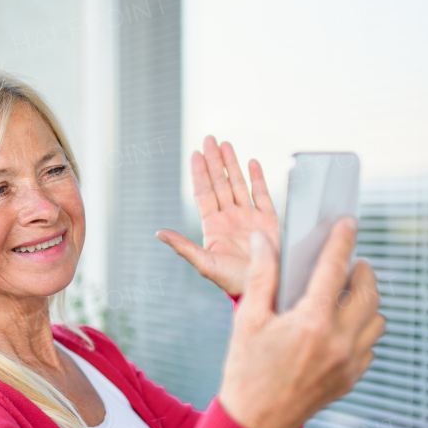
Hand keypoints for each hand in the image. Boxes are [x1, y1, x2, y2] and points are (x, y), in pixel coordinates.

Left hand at [156, 137, 279, 296]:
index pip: (205, 193)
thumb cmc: (231, 280)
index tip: (195, 154)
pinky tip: (252, 162)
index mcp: (214, 226)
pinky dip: (258, 178)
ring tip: (226, 144)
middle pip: (220, 183)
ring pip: (239, 184)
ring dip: (232, 164)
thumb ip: (183, 246)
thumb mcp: (204, 264)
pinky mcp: (268, 221)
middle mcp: (230, 217)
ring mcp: (249, 217)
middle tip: (209, 139)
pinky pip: (262, 195)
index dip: (200, 173)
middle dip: (214, 161)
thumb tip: (158, 233)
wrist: (262, 288)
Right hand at [217, 218, 384, 427]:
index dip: (342, 241)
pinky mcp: (351, 378)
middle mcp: (337, 342)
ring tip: (344, 296)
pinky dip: (361, 330)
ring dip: (365, 302)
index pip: (334, 269)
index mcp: (310, 323)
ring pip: (376, 319)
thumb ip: (261, 276)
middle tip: (350, 263)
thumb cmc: (245, 370)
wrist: (254, 422)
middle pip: (368, 292)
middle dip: (362, 270)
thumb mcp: (247, 320)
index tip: (347, 223)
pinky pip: (370, 345)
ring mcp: (349, 363)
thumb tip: (266, 242)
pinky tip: (339, 327)